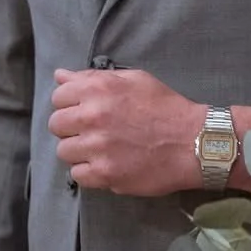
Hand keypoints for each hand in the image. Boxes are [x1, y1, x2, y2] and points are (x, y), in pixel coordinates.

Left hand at [49, 68, 208, 194]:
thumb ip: (94, 77)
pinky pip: (77, 175)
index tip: (85, 110)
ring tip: (102, 149)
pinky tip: (107, 164)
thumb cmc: (167, 108)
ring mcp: (97, 147)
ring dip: (80, 151)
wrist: (194, 142)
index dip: (70, 103)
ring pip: (64, 151)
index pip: (58, 96)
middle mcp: (92, 116)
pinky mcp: (104, 173)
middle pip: (56, 125)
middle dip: (72, 127)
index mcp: (98, 89)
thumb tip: (60, 76)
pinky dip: (89, 171)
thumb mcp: (135, 80)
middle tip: (94, 131)